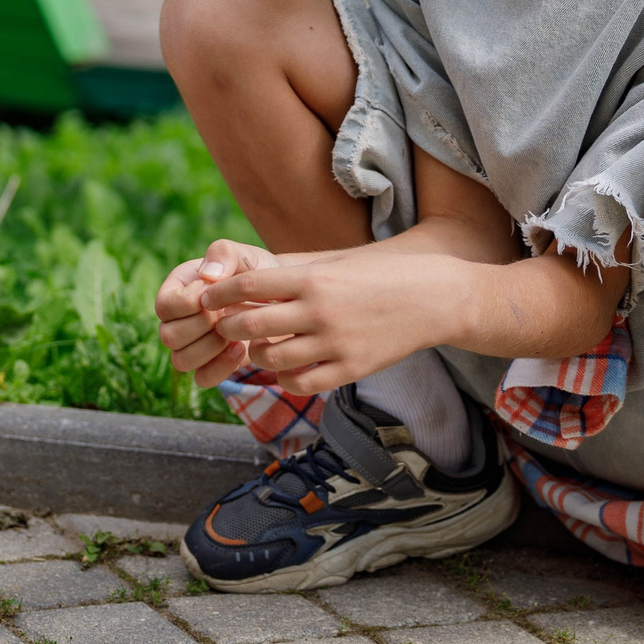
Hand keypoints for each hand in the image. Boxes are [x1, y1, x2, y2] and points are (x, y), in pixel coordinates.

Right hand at [155, 239, 276, 388]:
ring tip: (234, 333)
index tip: (214, 292)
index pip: (164, 305)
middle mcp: (180, 319)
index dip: (188, 303)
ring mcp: (193, 344)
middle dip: (200, 327)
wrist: (284, 300)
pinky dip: (220, 368)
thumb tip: (208, 275)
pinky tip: (241, 349)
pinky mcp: (212, 364)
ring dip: (209, 348)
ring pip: (181, 361)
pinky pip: (202, 378)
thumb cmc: (259, 273)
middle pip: (168, 336)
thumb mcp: (245, 255)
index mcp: (179, 288)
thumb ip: (224, 254)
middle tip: (225, 314)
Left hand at [202, 245, 478, 394]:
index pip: (250, 286)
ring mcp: (335, 343)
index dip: (220, 292)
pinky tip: (285, 369)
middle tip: (222, 326)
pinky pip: (303, 382)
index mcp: (314, 278)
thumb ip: (297, 270)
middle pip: (251, 325)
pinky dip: (285, 378)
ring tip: (256, 349)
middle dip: (228, 327)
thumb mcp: (338, 260)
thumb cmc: (384, 273)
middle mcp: (320, 312)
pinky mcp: (352, 368)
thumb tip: (251, 275)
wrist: (437, 298)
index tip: (207, 297)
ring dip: (255, 355)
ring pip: (272, 359)